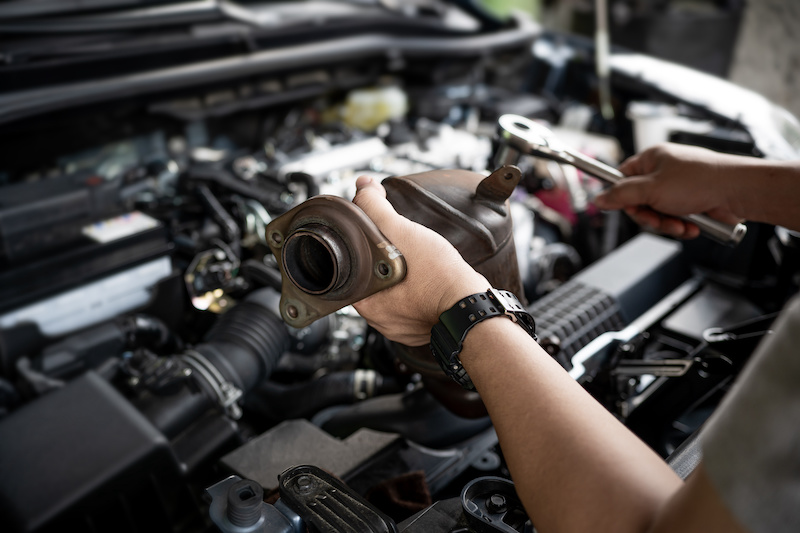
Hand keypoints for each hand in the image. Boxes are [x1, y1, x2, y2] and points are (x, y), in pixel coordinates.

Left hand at [351, 175, 487, 345]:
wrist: (475, 305)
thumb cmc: (441, 278)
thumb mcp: (403, 233)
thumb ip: (377, 208)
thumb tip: (363, 187)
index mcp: (367, 303)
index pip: (354, 268)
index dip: (366, 246)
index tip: (381, 237)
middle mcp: (380, 320)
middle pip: (374, 279)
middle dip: (387, 260)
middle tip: (405, 248)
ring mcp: (401, 327)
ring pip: (395, 291)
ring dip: (405, 274)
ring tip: (420, 262)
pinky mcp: (421, 328)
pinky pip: (414, 302)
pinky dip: (420, 288)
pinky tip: (429, 277)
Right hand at [593, 143, 743, 238]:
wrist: (737, 191)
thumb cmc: (699, 181)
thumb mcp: (651, 189)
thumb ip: (621, 195)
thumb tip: (598, 198)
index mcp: (652, 159)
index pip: (623, 178)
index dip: (622, 196)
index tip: (623, 208)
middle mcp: (664, 172)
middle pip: (639, 201)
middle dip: (650, 217)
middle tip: (658, 220)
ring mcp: (678, 187)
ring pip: (657, 213)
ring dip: (667, 224)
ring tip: (681, 224)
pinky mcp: (692, 202)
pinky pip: (675, 218)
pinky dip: (681, 225)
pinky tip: (692, 226)